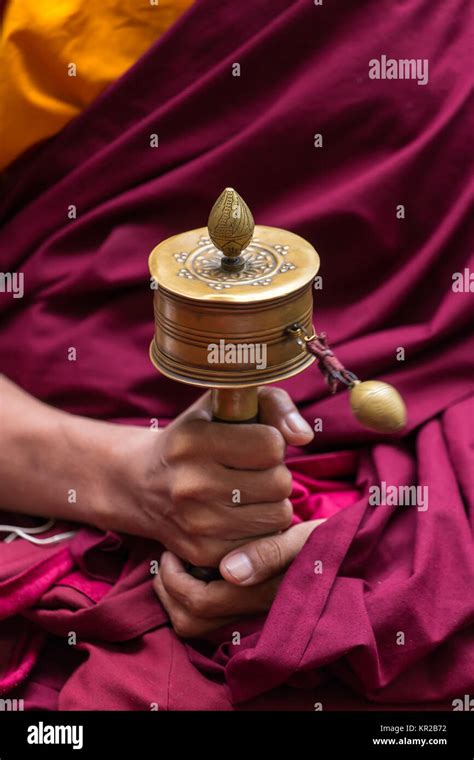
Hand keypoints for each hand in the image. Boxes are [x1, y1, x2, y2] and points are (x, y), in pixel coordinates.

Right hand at [111, 387, 313, 567]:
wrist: (141, 484)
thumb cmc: (196, 436)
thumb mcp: (224, 405)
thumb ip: (273, 404)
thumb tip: (304, 436)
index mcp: (194, 440)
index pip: (271, 445)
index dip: (271, 442)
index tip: (254, 443)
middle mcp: (191, 483)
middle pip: (279, 483)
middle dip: (274, 474)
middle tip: (252, 471)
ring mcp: (196, 523)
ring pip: (278, 516)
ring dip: (271, 503)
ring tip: (247, 492)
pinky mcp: (203, 553)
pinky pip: (264, 543)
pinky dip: (260, 529)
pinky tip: (239, 516)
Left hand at [153, 519, 323, 636]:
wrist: (352, 559)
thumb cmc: (329, 543)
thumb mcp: (306, 538)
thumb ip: (271, 553)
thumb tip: (230, 571)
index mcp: (263, 597)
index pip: (198, 603)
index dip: (174, 579)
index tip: (174, 549)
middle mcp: (253, 616)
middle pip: (188, 622)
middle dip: (168, 590)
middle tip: (168, 557)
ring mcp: (251, 620)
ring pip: (194, 626)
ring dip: (177, 596)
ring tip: (180, 563)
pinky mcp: (250, 614)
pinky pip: (207, 619)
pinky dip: (190, 597)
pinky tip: (197, 570)